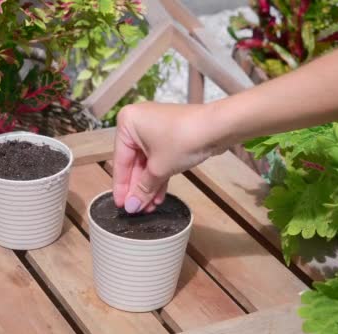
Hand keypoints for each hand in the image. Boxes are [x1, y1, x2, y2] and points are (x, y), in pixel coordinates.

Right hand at [113, 102, 228, 212]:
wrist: (217, 127)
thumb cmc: (182, 140)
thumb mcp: (158, 169)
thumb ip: (142, 189)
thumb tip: (131, 206)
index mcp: (127, 123)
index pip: (120, 161)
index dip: (121, 186)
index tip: (120, 205)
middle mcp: (138, 122)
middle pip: (134, 162)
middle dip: (138, 187)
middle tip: (136, 209)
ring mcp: (155, 128)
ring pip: (147, 162)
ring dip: (149, 185)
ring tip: (149, 207)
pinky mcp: (170, 134)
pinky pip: (159, 158)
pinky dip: (159, 175)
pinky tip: (158, 196)